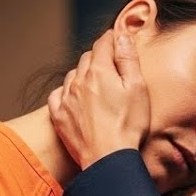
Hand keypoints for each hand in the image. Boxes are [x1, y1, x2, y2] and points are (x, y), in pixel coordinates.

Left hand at [48, 31, 150, 170]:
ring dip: (83, 74)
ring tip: (96, 83)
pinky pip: (58, 94)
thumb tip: (122, 35)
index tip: (118, 39)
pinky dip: (67, 91)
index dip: (112, 38)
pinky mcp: (59, 116)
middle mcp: (78, 81)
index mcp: (100, 71)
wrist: (108, 160)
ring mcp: (66, 98)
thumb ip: (128, 59)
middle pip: (87, 58)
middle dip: (99, 56)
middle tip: (111, 63)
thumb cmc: (128, 126)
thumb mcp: (137, 88)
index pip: (103, 43)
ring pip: (72, 75)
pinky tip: (76, 98)